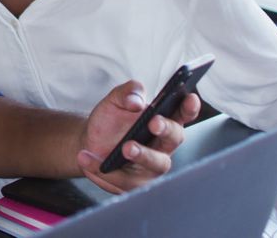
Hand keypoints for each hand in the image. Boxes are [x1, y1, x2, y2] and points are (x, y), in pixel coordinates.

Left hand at [76, 80, 199, 193]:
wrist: (89, 141)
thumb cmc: (110, 120)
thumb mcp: (115, 100)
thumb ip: (127, 93)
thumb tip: (136, 101)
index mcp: (163, 121)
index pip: (182, 114)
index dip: (189, 108)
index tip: (190, 98)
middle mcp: (163, 147)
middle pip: (174, 139)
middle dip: (166, 130)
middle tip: (153, 122)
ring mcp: (151, 167)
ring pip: (154, 164)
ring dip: (141, 155)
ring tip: (124, 147)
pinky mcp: (134, 184)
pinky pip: (123, 180)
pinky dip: (104, 170)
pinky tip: (86, 158)